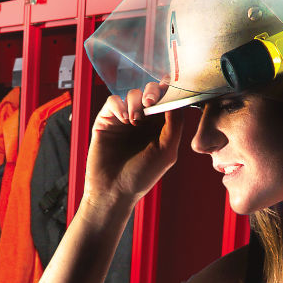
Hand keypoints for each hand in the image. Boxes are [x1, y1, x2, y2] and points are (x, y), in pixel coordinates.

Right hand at [84, 82, 182, 204]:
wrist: (113, 190)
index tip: (170, 93)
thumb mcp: (167, 151)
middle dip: (152, 92)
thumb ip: (175, 125)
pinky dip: (119, 106)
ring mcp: (125, 119)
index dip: (170, 93)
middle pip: (151, 92)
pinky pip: (112, 101)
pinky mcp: (106, 120)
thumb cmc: (142, 176)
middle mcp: (144, 121)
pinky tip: (123, 120)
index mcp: (161, 127)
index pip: (168, 101)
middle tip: (150, 103)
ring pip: (132, 94)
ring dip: (135, 102)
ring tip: (134, 120)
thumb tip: (176, 100)